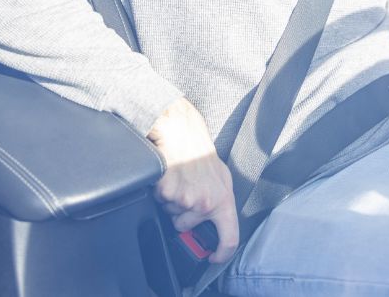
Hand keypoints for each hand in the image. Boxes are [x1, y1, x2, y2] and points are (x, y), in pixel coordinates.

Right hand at [147, 98, 238, 262]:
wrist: (181, 131)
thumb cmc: (199, 153)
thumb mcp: (220, 177)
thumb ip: (218, 201)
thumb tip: (215, 222)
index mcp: (223, 200)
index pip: (229, 237)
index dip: (221, 253)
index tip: (212, 256)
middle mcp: (206, 202)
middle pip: (184, 227)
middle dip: (180, 214)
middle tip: (185, 191)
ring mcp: (186, 198)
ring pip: (170, 214)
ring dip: (170, 202)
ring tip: (178, 180)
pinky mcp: (167, 192)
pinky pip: (159, 202)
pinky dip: (160, 192)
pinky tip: (168, 177)